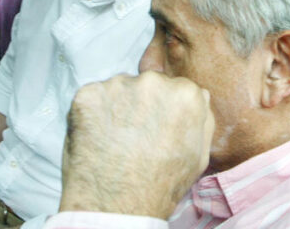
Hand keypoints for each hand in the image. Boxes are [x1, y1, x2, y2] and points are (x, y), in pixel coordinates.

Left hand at [60, 72, 214, 219]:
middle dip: (142, 104)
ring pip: (118, 90)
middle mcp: (152, 82)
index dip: (165, 109)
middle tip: (135, 135)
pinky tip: (98, 138)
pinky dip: (93, 114)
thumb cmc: (160, 186)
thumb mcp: (199, 155)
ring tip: (116, 140)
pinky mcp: (88, 95)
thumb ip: (201, 118)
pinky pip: (92, 98)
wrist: (116, 207)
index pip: (175, 88)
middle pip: (147, 84)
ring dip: (117, 107)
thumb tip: (197, 95)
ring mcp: (117, 86)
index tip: (158, 127)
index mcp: (185, 94)